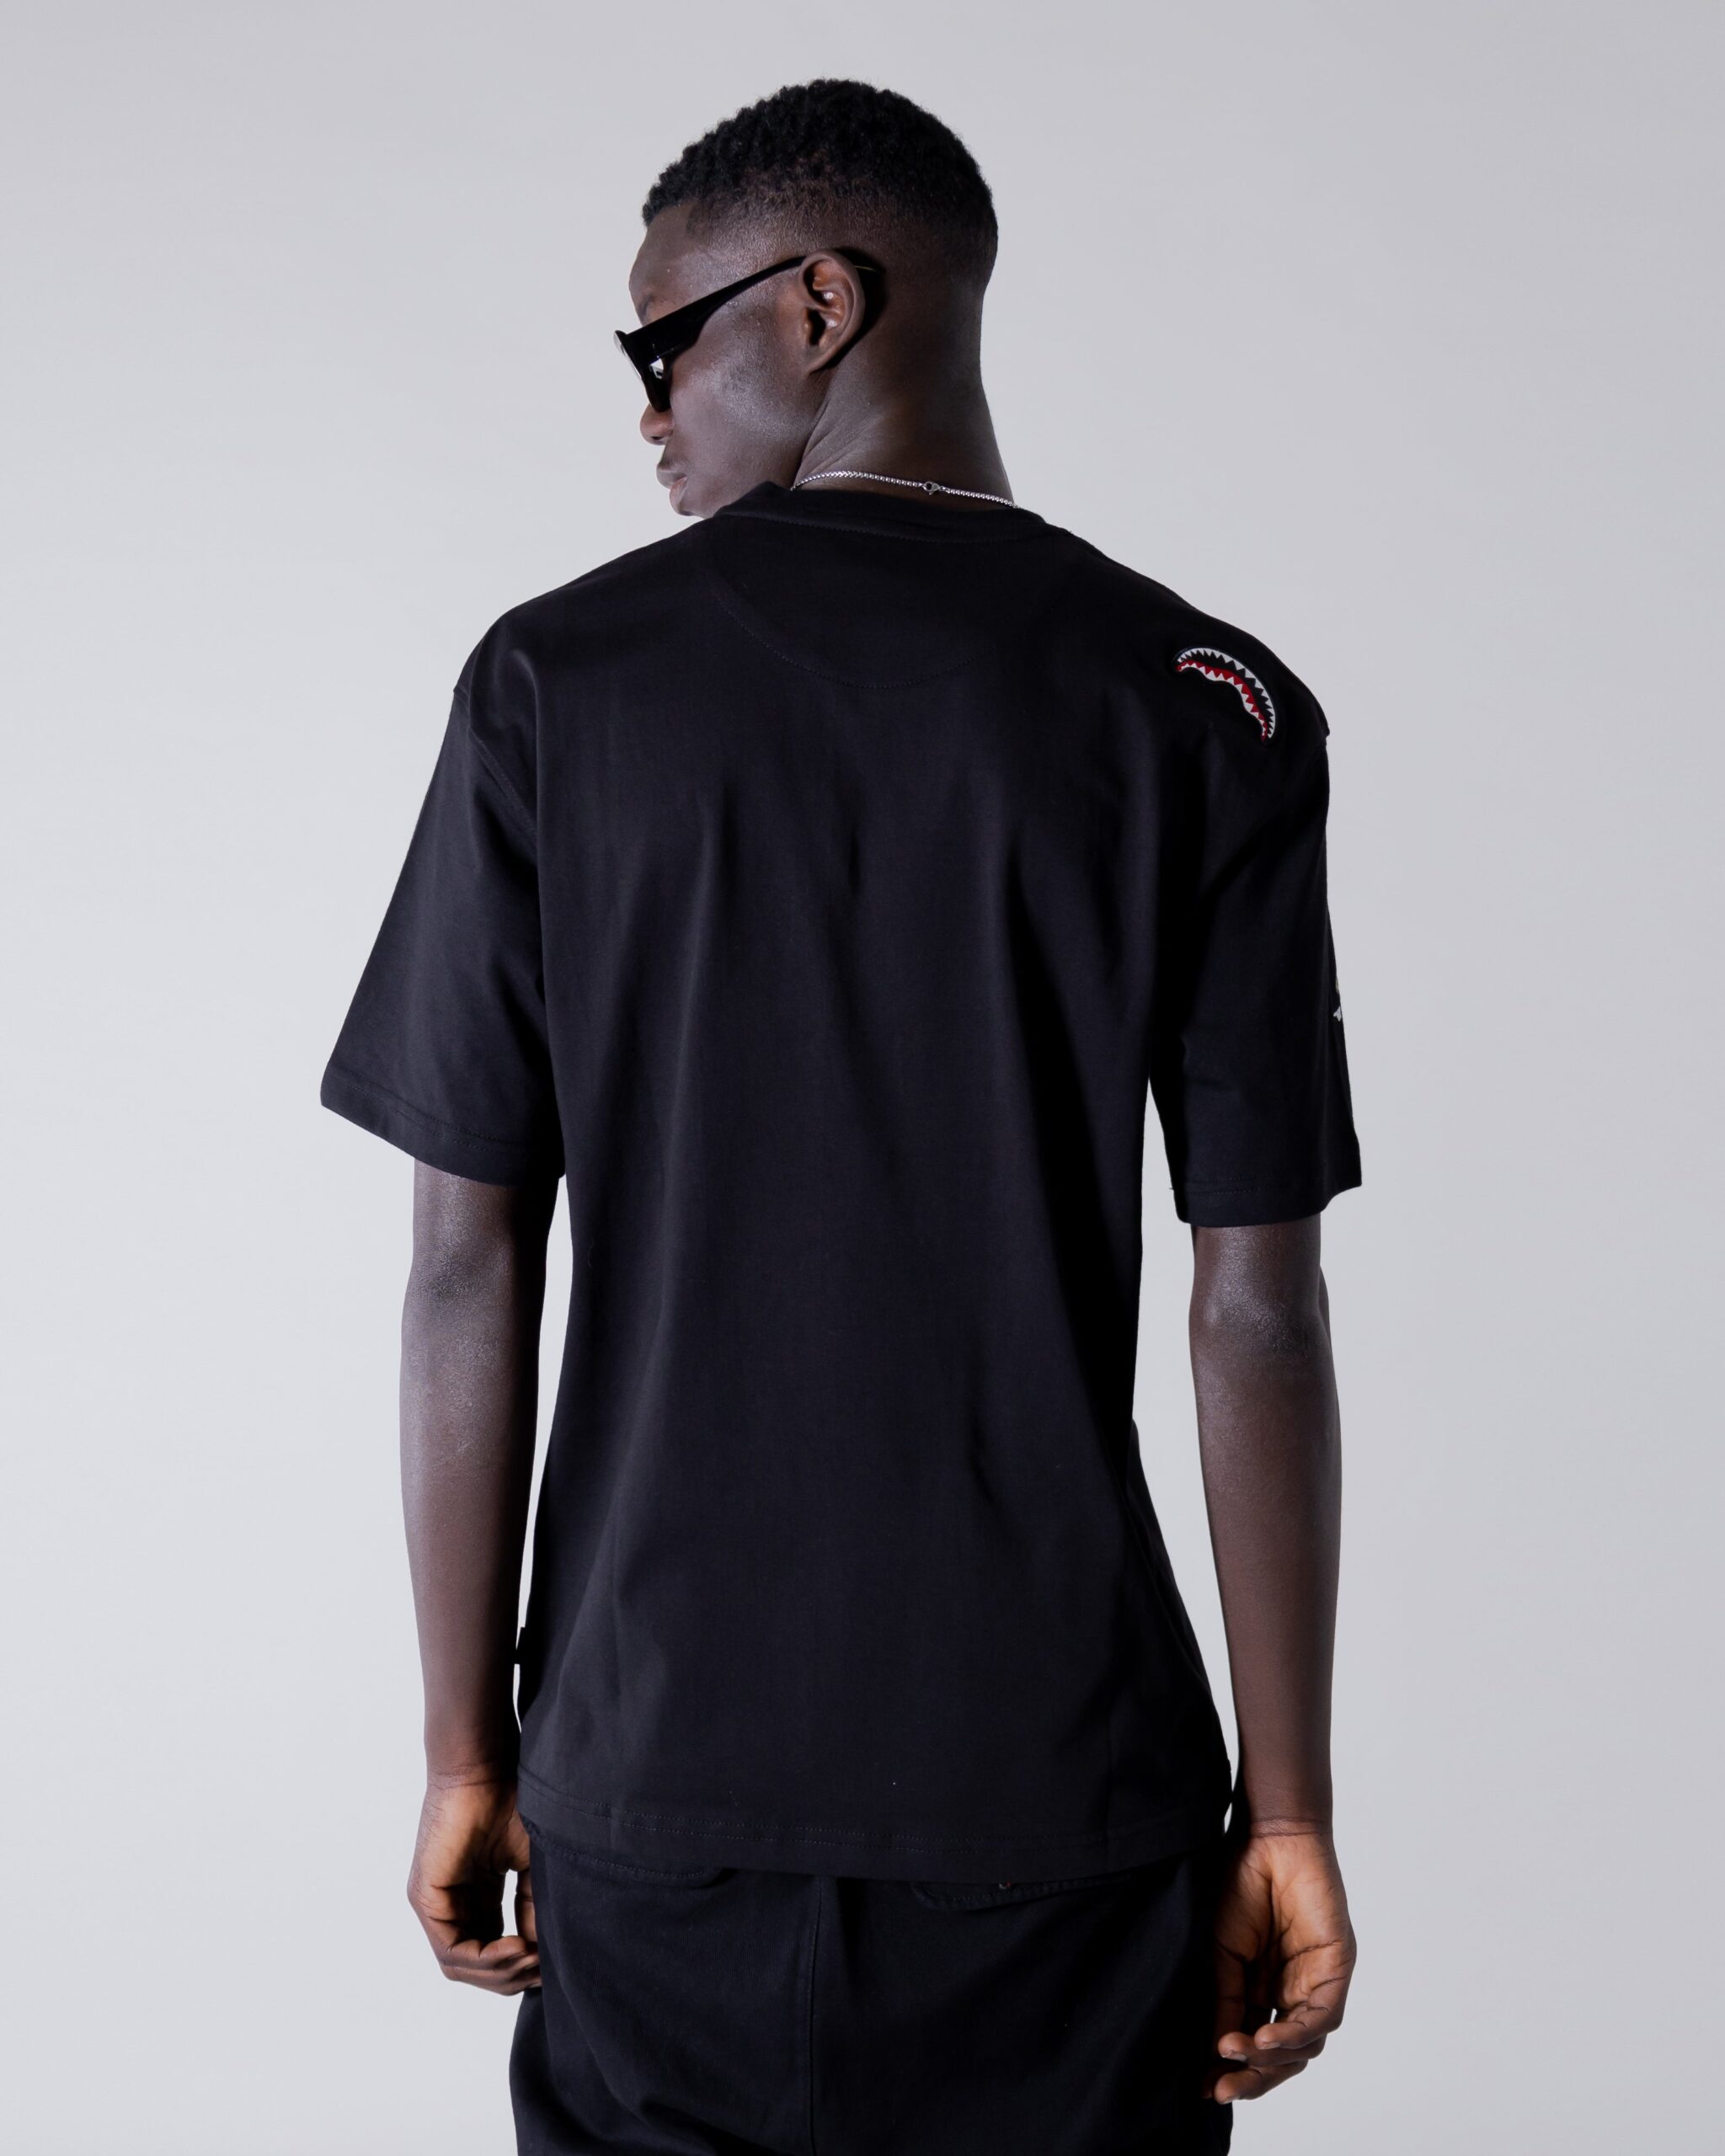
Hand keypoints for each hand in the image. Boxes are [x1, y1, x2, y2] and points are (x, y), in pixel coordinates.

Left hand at [406, 1772, 539, 1993]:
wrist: (486, 1766)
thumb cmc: (512, 1801)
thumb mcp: (532, 1866)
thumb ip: (535, 1909)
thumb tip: (544, 1955)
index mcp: (477, 1895)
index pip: (494, 1951)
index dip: (524, 1965)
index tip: (554, 1960)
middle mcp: (453, 1904)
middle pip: (477, 1967)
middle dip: (513, 1975)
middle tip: (544, 1965)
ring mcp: (436, 1903)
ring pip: (462, 1966)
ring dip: (501, 1971)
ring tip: (531, 1956)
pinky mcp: (426, 1897)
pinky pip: (451, 1949)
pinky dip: (485, 1958)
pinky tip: (515, 1947)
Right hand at [1207, 1824, 1354, 2103]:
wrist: (1266, 1835)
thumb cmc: (1239, 1880)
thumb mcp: (1222, 1951)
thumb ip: (1226, 2000)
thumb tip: (1215, 2051)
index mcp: (1263, 1986)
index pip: (1253, 2042)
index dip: (1232, 2069)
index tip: (1202, 2087)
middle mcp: (1293, 1989)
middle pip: (1282, 2055)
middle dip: (1253, 2077)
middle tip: (1221, 2089)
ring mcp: (1317, 1981)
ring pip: (1304, 2045)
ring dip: (1270, 2059)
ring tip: (1235, 2054)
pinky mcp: (1337, 1968)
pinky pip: (1322, 2017)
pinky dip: (1293, 2033)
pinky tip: (1262, 2038)